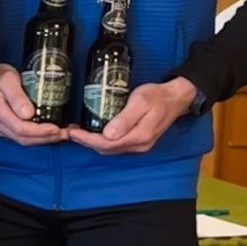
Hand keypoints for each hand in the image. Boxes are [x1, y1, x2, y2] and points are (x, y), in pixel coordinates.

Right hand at [0, 62, 67, 144]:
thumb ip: (16, 96)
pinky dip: (38, 137)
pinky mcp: (4, 129)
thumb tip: (28, 114)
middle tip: (66, 133)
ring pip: (24, 141)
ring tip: (62, 134)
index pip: (22, 129)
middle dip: (47, 138)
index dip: (41, 132)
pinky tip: (51, 132)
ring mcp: (0, 129)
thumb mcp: (7, 79)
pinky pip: (22, 138)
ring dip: (45, 139)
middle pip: (25, 139)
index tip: (57, 129)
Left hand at [65, 77, 197, 155]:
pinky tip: (93, 132)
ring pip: (110, 149)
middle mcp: (139, 145)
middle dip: (86, 142)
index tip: (73, 132)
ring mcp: (139, 145)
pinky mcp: (138, 141)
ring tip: (77, 133)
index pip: (107, 144)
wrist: (177, 98)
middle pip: (106, 149)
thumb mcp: (141, 102)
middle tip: (69, 132)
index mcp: (139, 136)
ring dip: (92, 143)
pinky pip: (116, 145)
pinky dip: (101, 141)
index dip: (88, 140)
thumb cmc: (158, 96)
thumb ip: (126, 118)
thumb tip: (108, 134)